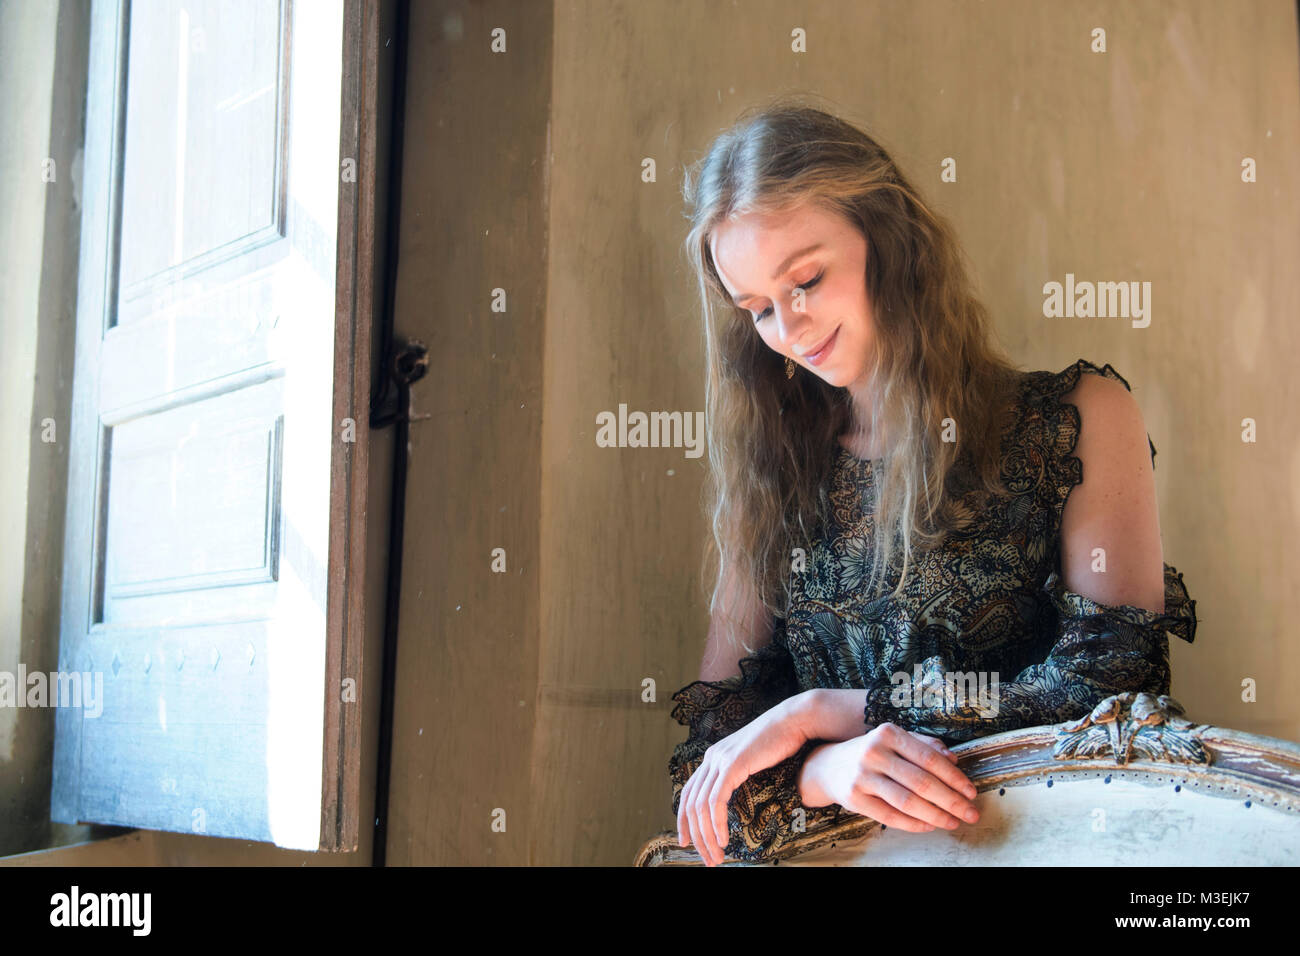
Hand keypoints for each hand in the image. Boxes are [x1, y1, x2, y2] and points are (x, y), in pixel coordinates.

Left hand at [675, 695, 811, 866]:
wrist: (794, 721)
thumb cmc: (780, 743)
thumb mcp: (752, 761)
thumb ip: (739, 775)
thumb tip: (736, 798)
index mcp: (713, 758)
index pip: (689, 794)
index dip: (684, 820)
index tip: (686, 842)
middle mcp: (711, 758)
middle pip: (691, 804)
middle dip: (696, 836)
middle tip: (707, 860)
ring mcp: (720, 760)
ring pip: (702, 806)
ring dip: (707, 836)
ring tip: (717, 856)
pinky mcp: (733, 764)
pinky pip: (717, 800)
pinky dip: (717, 823)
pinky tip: (723, 839)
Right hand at [806, 722, 979, 831]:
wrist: (827, 766)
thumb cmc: (870, 753)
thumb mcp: (894, 741)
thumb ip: (924, 745)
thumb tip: (954, 760)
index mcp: (888, 733)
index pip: (930, 758)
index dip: (954, 778)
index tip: (971, 792)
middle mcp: (874, 752)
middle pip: (922, 782)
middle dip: (951, 801)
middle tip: (970, 813)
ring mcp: (862, 775)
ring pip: (908, 801)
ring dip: (936, 815)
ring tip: (953, 822)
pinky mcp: (854, 798)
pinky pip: (891, 816)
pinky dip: (914, 824)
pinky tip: (928, 826)